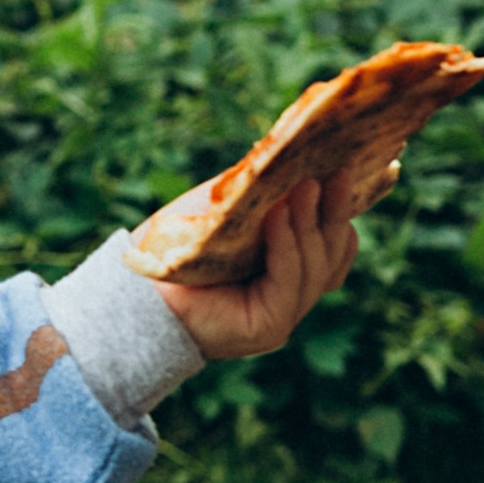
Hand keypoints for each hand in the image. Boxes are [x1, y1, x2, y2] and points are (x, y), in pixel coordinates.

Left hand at [155, 165, 360, 361]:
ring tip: (306, 185)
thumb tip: (285, 155)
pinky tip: (277, 215)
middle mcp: (292, 296)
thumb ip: (257, 194)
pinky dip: (285, 245)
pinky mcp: (270, 326)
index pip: (334, 244)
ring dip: (311, 222)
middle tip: (340, 171)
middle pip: (332, 252)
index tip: (346, 169)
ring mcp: (285, 315)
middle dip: (335, 210)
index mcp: (288, 271)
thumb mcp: (224, 212)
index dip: (343, 210)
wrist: (137, 294)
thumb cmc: (175, 252)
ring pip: (316, 266)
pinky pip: (289, 280)